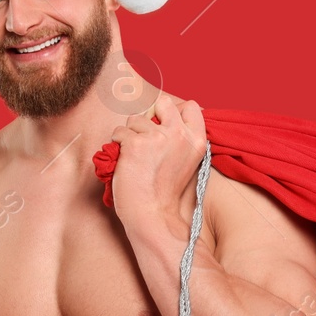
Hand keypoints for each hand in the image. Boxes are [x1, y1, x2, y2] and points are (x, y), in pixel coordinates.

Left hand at [106, 97, 206, 228]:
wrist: (152, 213)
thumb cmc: (164, 190)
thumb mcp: (185, 160)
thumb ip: (180, 137)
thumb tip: (158, 116)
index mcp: (197, 140)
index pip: (191, 106)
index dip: (174, 112)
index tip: (165, 125)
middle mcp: (180, 135)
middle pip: (163, 103)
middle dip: (151, 116)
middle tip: (147, 137)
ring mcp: (157, 138)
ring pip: (135, 119)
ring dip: (131, 134)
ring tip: (136, 158)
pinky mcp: (135, 144)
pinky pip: (119, 132)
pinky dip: (117, 145)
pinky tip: (126, 162)